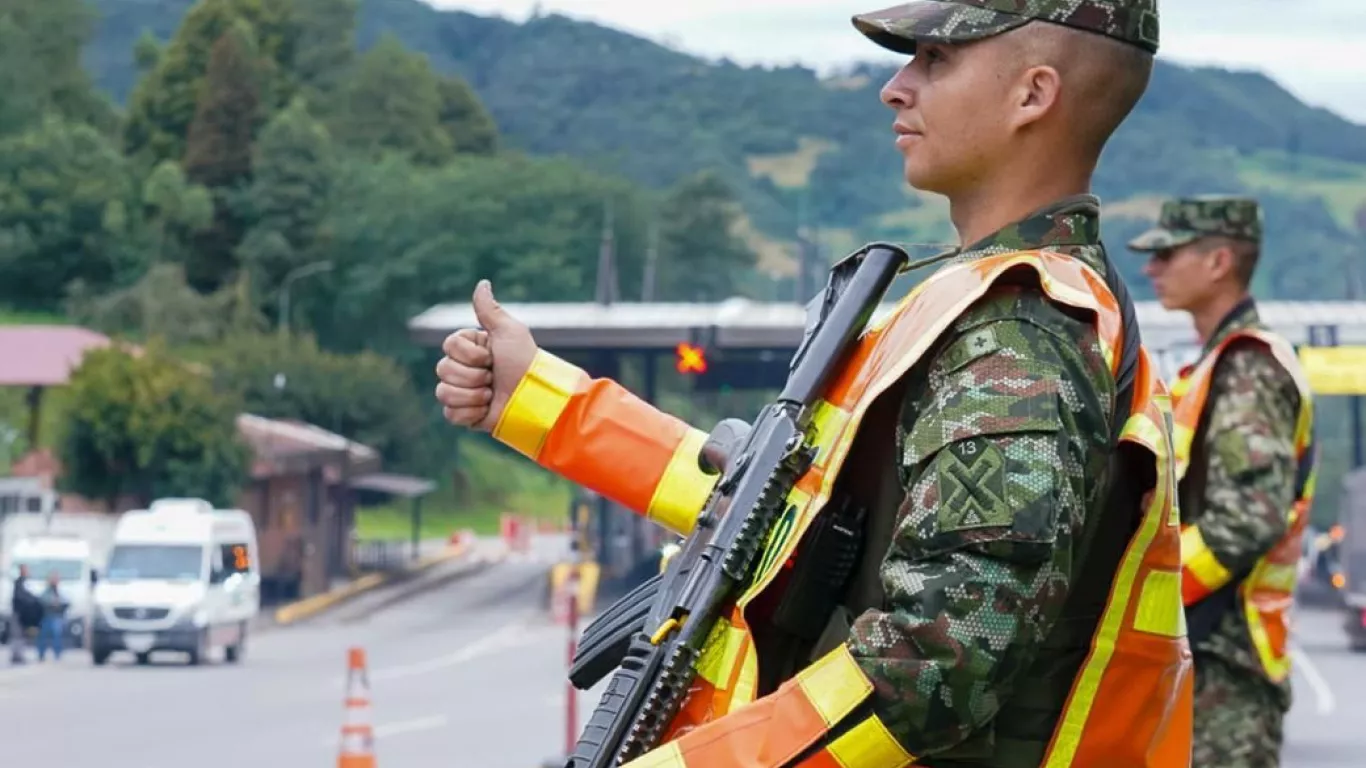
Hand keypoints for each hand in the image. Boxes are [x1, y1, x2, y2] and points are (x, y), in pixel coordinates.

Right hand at [434, 280, 537, 431]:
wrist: (533, 398)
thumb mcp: (509, 331)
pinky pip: (449, 414)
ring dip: (472, 395)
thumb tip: (482, 282)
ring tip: (492, 395)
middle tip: (493, 377)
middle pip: (443, 369)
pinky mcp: (465, 414)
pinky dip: (470, 413)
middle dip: (473, 376)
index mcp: (470, 348)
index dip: (470, 354)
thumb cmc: (524, 362)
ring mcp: (463, 392)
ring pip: (443, 392)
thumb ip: (490, 310)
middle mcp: (463, 368)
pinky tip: (486, 410)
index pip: (449, 345)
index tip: (492, 357)